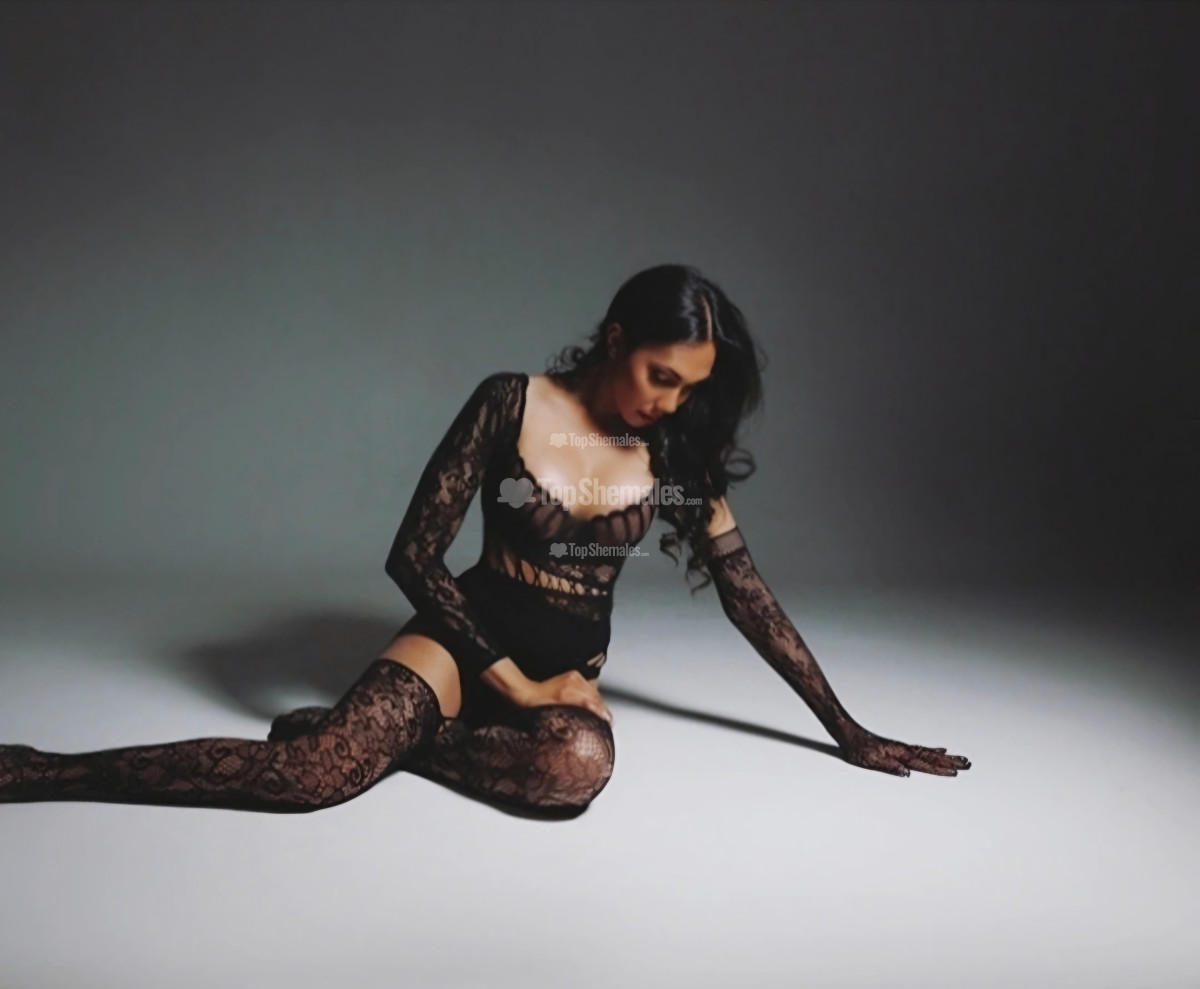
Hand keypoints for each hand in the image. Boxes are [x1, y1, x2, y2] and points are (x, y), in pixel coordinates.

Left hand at [516, 670, 613, 725]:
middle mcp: (573, 682)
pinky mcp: (572, 675)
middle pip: (595, 696)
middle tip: (608, 720)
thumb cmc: (537, 706)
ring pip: (593, 690)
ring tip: (603, 712)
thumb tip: (590, 722)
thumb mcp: (555, 717)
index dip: (602, 713)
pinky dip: (592, 694)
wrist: (527, 692)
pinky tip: (593, 702)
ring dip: (599, 702)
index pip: (592, 703)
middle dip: (603, 708)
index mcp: (569, 693)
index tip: (608, 721)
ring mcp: (573, 677)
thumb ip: (574, 718)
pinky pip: (588, 684)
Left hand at [837, 725, 969, 776]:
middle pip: (932, 757)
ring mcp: (903, 748)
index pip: (924, 764)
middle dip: (950, 762)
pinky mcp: (899, 747)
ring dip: (946, 757)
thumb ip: (889, 767)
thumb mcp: (869, 762)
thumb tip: (907, 773)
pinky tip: (940, 751)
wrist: (849, 734)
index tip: (955, 773)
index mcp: (899, 755)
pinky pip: (922, 749)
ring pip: (929, 753)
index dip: (939, 770)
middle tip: (968, 764)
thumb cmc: (857, 750)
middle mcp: (904, 750)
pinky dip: (933, 751)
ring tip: (961, 759)